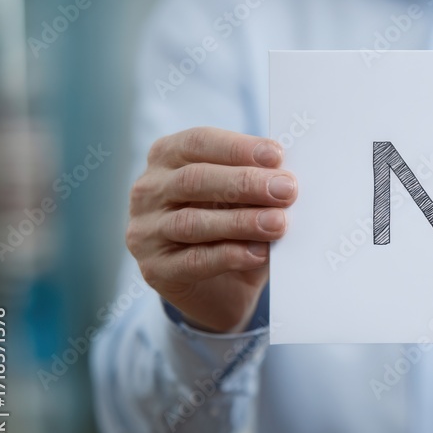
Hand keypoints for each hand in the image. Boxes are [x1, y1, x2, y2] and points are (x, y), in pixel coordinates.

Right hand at [126, 127, 297, 332]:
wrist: (220, 289)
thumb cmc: (232, 228)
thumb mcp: (243, 198)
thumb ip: (256, 185)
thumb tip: (285, 177)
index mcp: (167, 158)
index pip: (198, 143)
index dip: (237, 148)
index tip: (276, 156)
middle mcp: (148, 191)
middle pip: (194, 180)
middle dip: (245, 183)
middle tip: (286, 190)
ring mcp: (146, 231)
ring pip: (192, 222)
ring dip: (241, 221)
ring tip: (277, 223)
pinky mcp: (156, 270)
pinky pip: (194, 261)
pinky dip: (230, 256)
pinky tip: (258, 253)